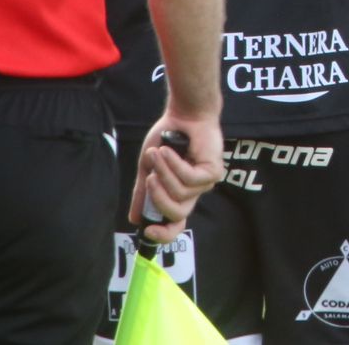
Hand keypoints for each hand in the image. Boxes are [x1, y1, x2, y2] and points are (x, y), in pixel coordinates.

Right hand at [129, 112, 223, 242]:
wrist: (184, 115)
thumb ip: (143, 193)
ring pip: (180, 194)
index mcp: (179, 195)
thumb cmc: (167, 139)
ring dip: (164, 172)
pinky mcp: (213, 172)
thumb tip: (134, 219)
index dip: (162, 234)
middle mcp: (194, 193)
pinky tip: (170, 150)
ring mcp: (206, 184)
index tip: (146, 229)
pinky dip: (174, 164)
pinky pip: (189, 178)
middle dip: (158, 199)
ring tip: (158, 153)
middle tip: (149, 179)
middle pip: (177, 215)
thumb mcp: (149, 168)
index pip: (175, 226)